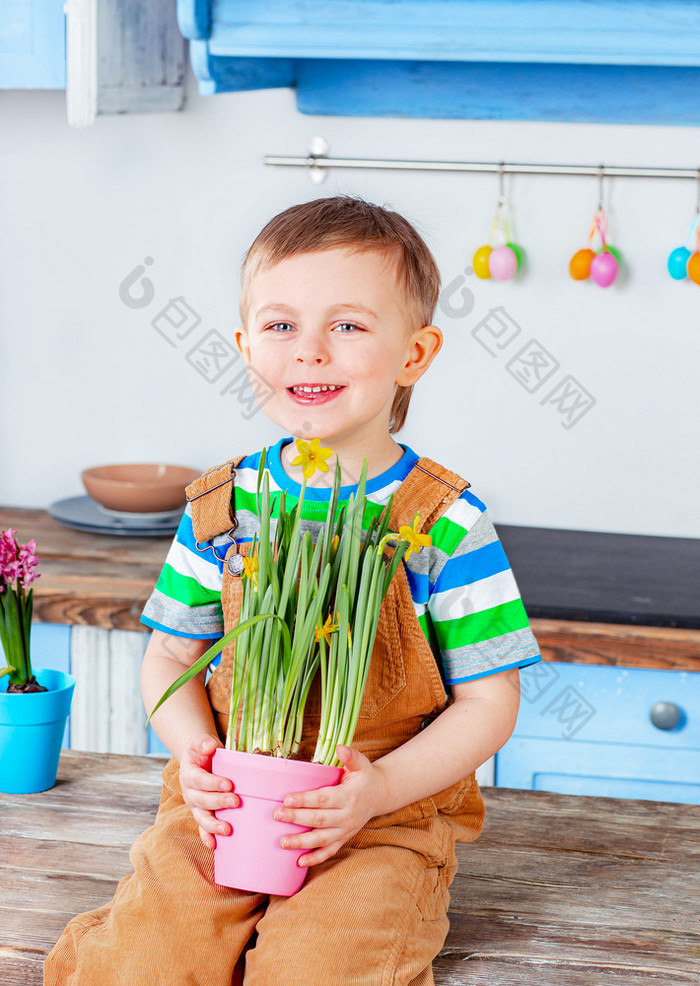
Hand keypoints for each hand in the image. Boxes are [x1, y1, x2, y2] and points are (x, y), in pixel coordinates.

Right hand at [178, 733, 239, 848]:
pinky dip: (207, 837)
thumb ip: (204, 742)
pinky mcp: (201, 813)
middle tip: (236, 801)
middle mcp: (189, 791)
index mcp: (189, 773)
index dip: (213, 783)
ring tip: (227, 829)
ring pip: (201, 817)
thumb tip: (210, 745)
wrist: (197, 759)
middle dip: (218, 802)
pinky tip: (215, 845)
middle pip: (201, 800)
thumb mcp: (201, 741)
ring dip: (213, 825)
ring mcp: (195, 805)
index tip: (229, 784)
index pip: (200, 779)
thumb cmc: (203, 750)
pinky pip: (202, 828)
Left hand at [272, 746, 387, 866]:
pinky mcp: (343, 839)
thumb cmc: (365, 778)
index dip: (305, 800)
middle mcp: (347, 816)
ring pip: (321, 839)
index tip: (287, 799)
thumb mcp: (362, 764)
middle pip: (318, 820)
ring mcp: (345, 830)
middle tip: (276, 815)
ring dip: (301, 842)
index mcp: (348, 796)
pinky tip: (299, 862)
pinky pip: (329, 851)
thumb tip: (340, 747)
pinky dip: (315, 858)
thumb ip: (351, 756)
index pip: (323, 799)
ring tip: (282, 842)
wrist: (379, 796)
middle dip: (296, 818)